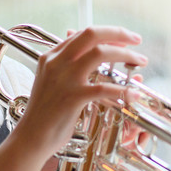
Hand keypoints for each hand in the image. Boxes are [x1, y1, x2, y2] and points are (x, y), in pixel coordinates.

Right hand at [12, 26, 147, 165]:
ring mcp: (64, 79)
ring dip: (125, 54)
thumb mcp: (51, 83)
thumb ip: (68, 69)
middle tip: (136, 40)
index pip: (82, 34)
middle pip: (92, 34)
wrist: (31, 137)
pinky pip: (103, 88)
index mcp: (51, 57)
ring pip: (100, 53)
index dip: (106, 33)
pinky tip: (132, 94)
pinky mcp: (73, 97)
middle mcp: (57, 62)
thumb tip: (93, 60)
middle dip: (118, 33)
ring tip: (139, 61)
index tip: (123, 39)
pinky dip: (122, 90)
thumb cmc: (45, 114)